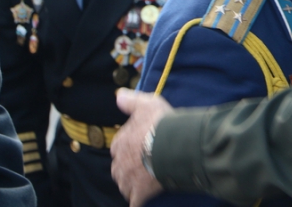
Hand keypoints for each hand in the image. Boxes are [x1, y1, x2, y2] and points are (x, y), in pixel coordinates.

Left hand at [110, 89, 171, 206]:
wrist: (173, 144)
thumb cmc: (160, 123)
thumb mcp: (147, 104)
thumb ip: (131, 101)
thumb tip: (118, 95)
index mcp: (120, 142)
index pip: (119, 147)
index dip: (131, 147)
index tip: (141, 146)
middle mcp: (120, 162)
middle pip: (120, 168)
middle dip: (129, 167)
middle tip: (145, 165)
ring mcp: (128, 180)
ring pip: (125, 184)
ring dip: (132, 184)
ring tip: (146, 181)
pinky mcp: (140, 193)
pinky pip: (135, 202)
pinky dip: (138, 202)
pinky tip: (142, 201)